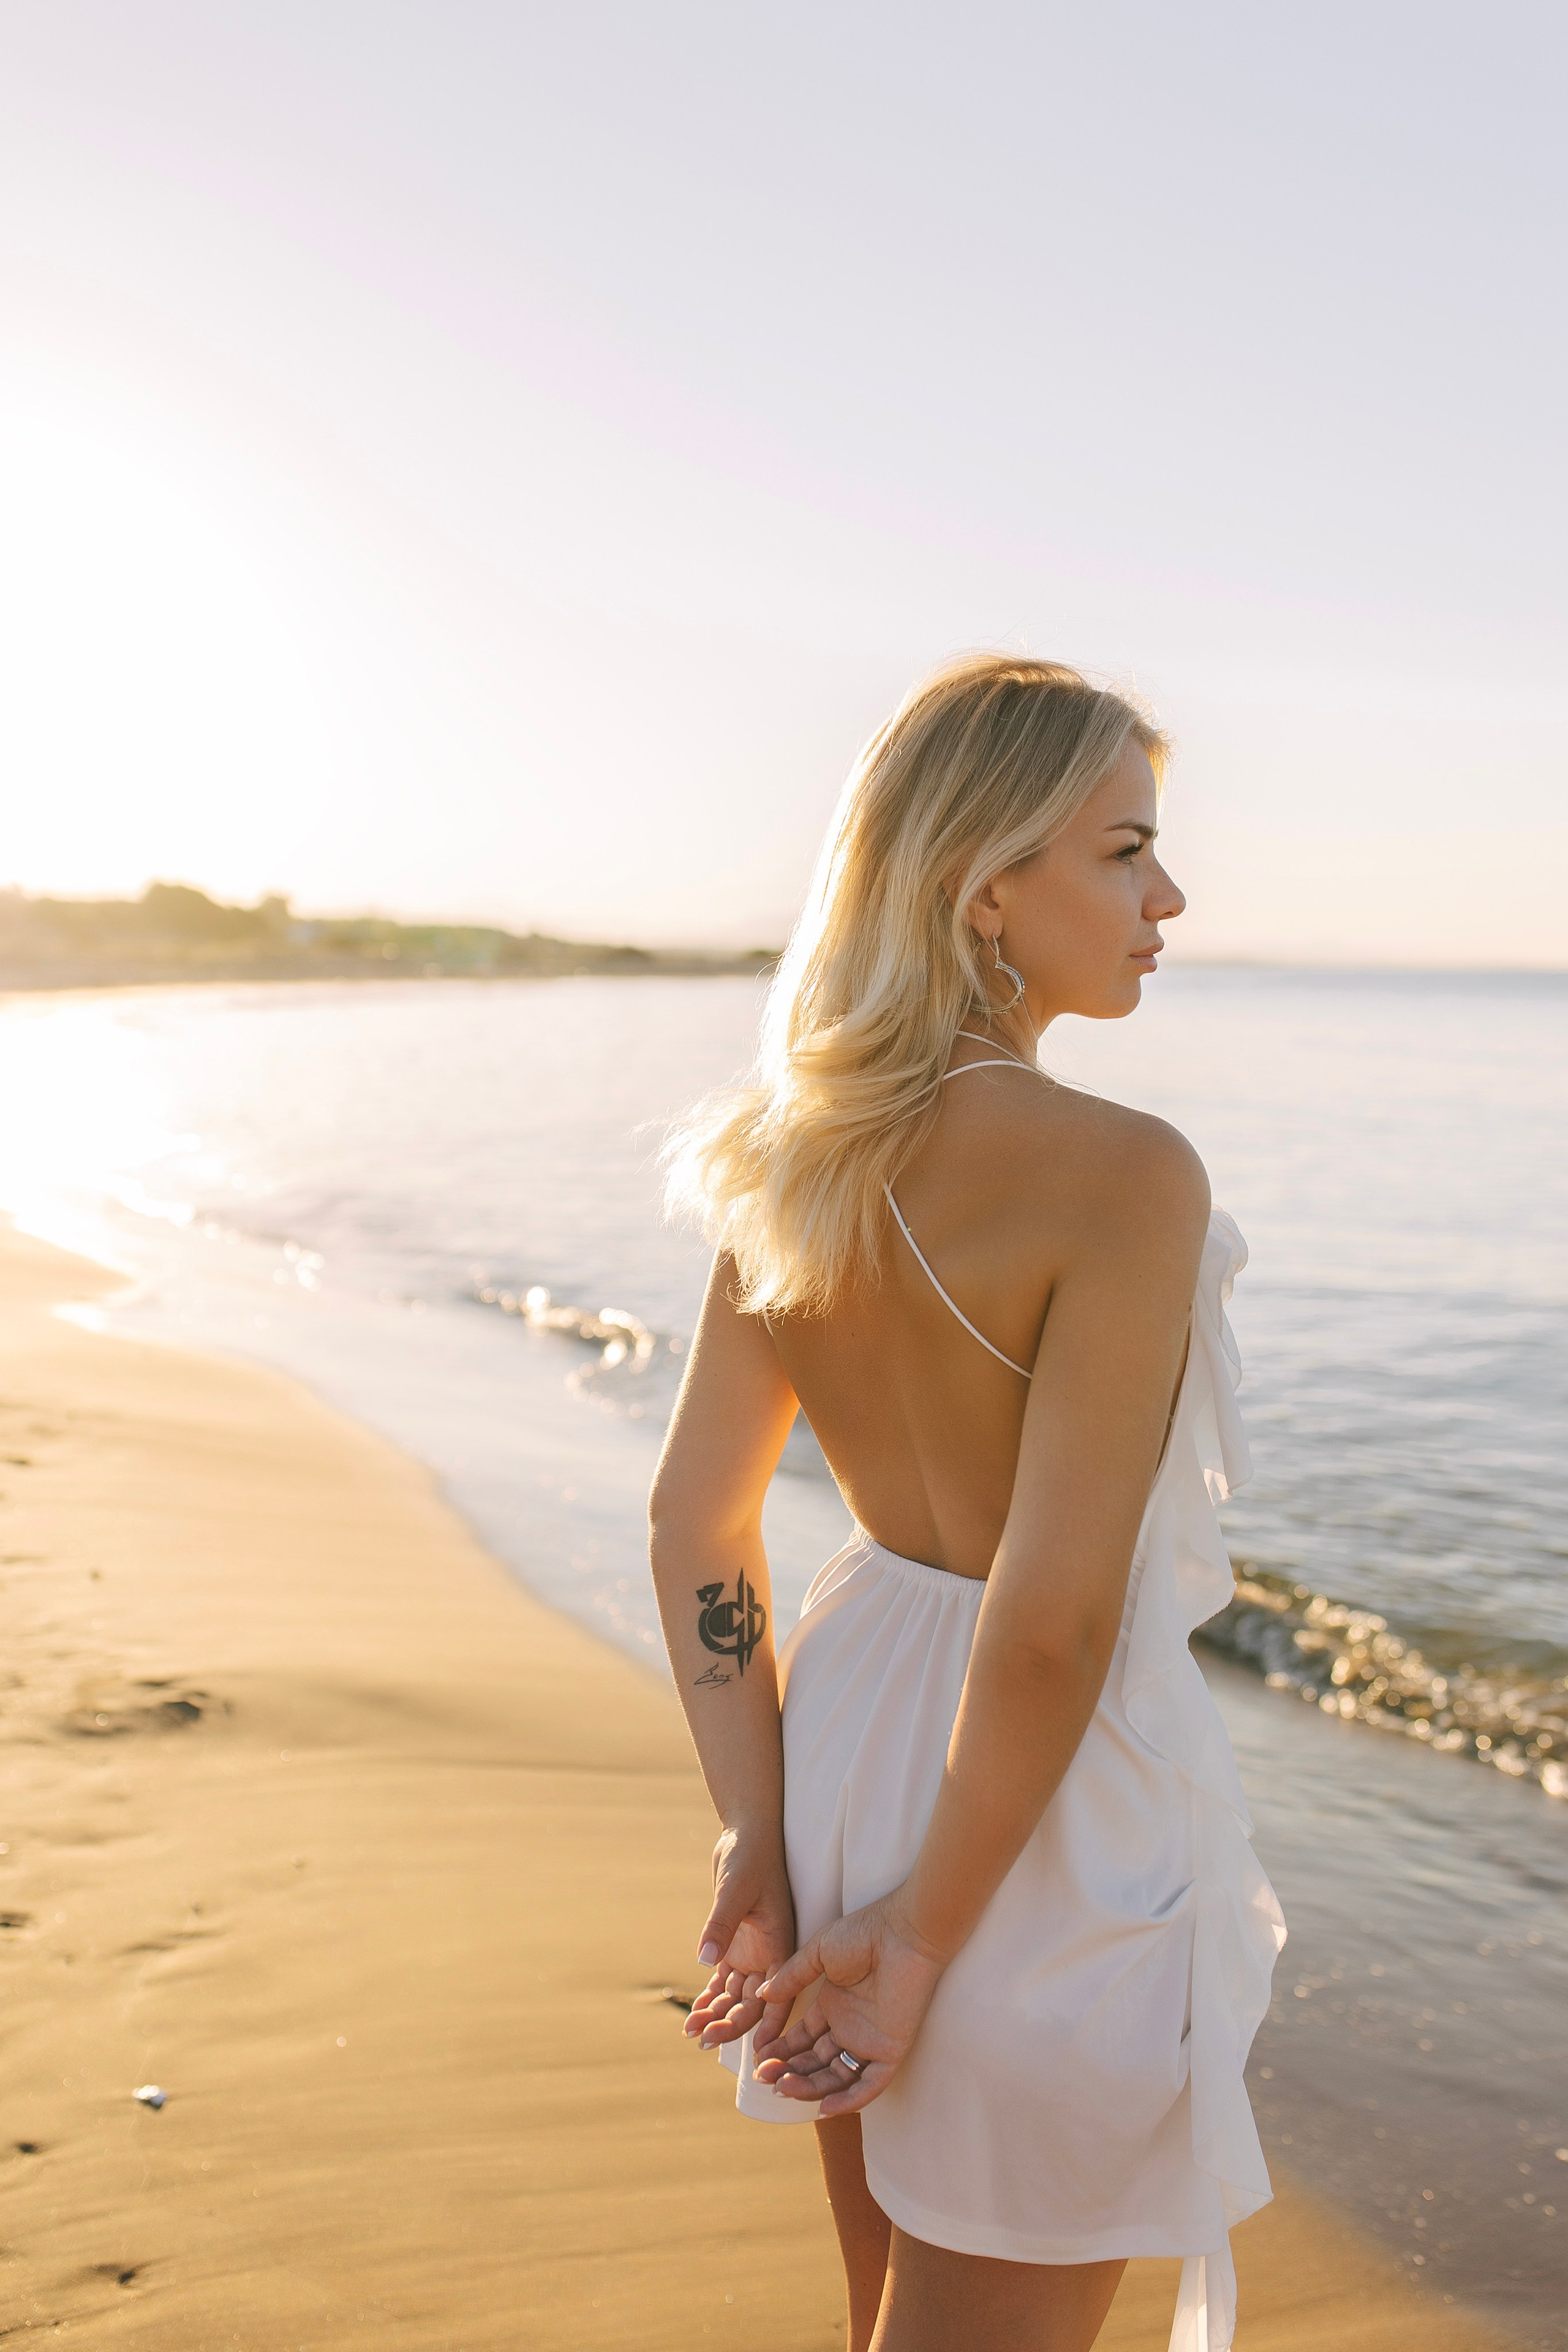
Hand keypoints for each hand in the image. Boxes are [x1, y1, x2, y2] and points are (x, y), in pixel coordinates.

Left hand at [682, 1824, 796, 2055]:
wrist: (746, 1833)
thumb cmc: (750, 1856)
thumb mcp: (736, 1889)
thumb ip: (721, 1924)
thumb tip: (706, 1961)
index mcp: (782, 1945)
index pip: (779, 1996)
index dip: (770, 2027)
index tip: (759, 2055)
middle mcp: (770, 1955)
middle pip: (754, 2003)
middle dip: (732, 2026)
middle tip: (704, 2041)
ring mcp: (752, 1951)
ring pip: (735, 1995)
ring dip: (716, 2014)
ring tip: (691, 2033)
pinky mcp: (735, 1943)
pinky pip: (723, 1979)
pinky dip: (710, 1996)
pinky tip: (694, 2015)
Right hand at [750, 1888, 947, 2118]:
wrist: (903, 1933)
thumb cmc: (864, 1934)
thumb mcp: (819, 1952)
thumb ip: (792, 1977)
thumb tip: (763, 1996)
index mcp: (833, 2006)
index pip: (803, 2039)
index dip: (781, 2051)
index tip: (759, 2058)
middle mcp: (850, 2027)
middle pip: (815, 2062)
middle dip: (789, 2072)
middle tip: (764, 2076)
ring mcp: (870, 2041)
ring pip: (836, 2077)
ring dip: (809, 2086)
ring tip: (782, 2086)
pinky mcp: (890, 2051)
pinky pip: (870, 2085)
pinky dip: (849, 2100)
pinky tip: (823, 2107)